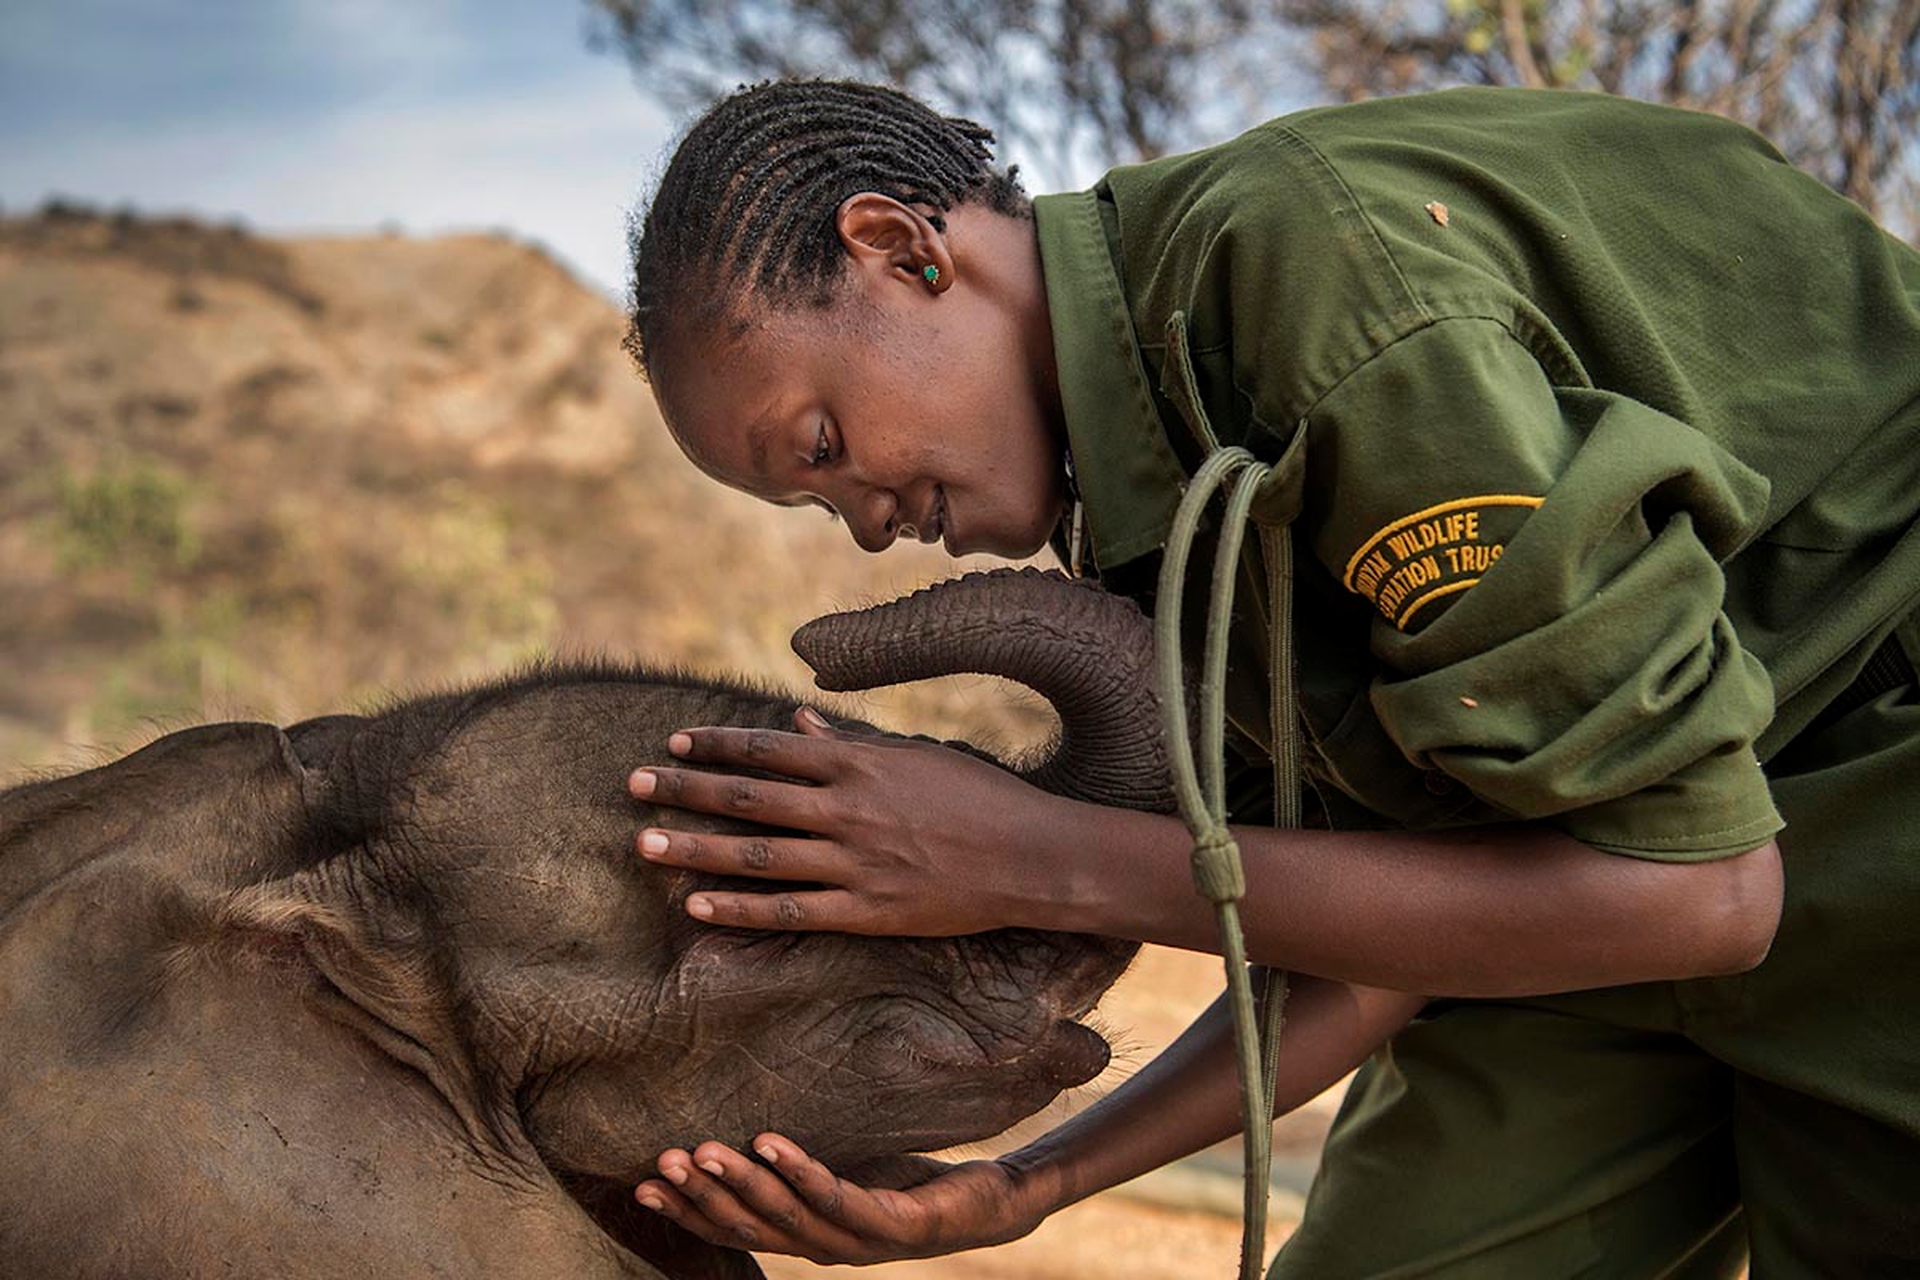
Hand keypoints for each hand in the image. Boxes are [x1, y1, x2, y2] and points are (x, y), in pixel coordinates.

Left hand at [629, 707, 1074, 934]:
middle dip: (686, 789)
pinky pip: (789, 911)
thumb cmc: (980, 797)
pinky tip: (697, 906)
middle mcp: (848, 810)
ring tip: (643, 842)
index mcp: (860, 764)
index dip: (717, 746)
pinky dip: (740, 909)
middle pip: (749, 798)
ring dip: (694, 847)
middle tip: (633, 785)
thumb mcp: (917, 755)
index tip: (675, 743)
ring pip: (757, 854)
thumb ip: (853, 744)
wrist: (1033, 857)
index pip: (770, 749)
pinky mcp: (866, 912)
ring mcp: (855, 863)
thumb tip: (799, 726)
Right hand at [634, 1133, 1052, 1263]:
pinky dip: (801, 1172)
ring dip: (741, 1183)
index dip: (688, 1213)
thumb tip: (746, 1120)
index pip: (735, 1230)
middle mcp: (826, 1247)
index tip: (641, 1184)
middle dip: (703, 1196)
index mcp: (807, 1237)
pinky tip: (772, 1142)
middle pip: (751, 1227)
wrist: (992, 1204)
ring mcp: (861, 1240)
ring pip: (788, 1217)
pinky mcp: (896, 1224)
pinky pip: (839, 1197)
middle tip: (661, 1162)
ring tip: (703, 1149)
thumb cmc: (912, 1182)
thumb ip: (800, 1164)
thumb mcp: (846, 1170)